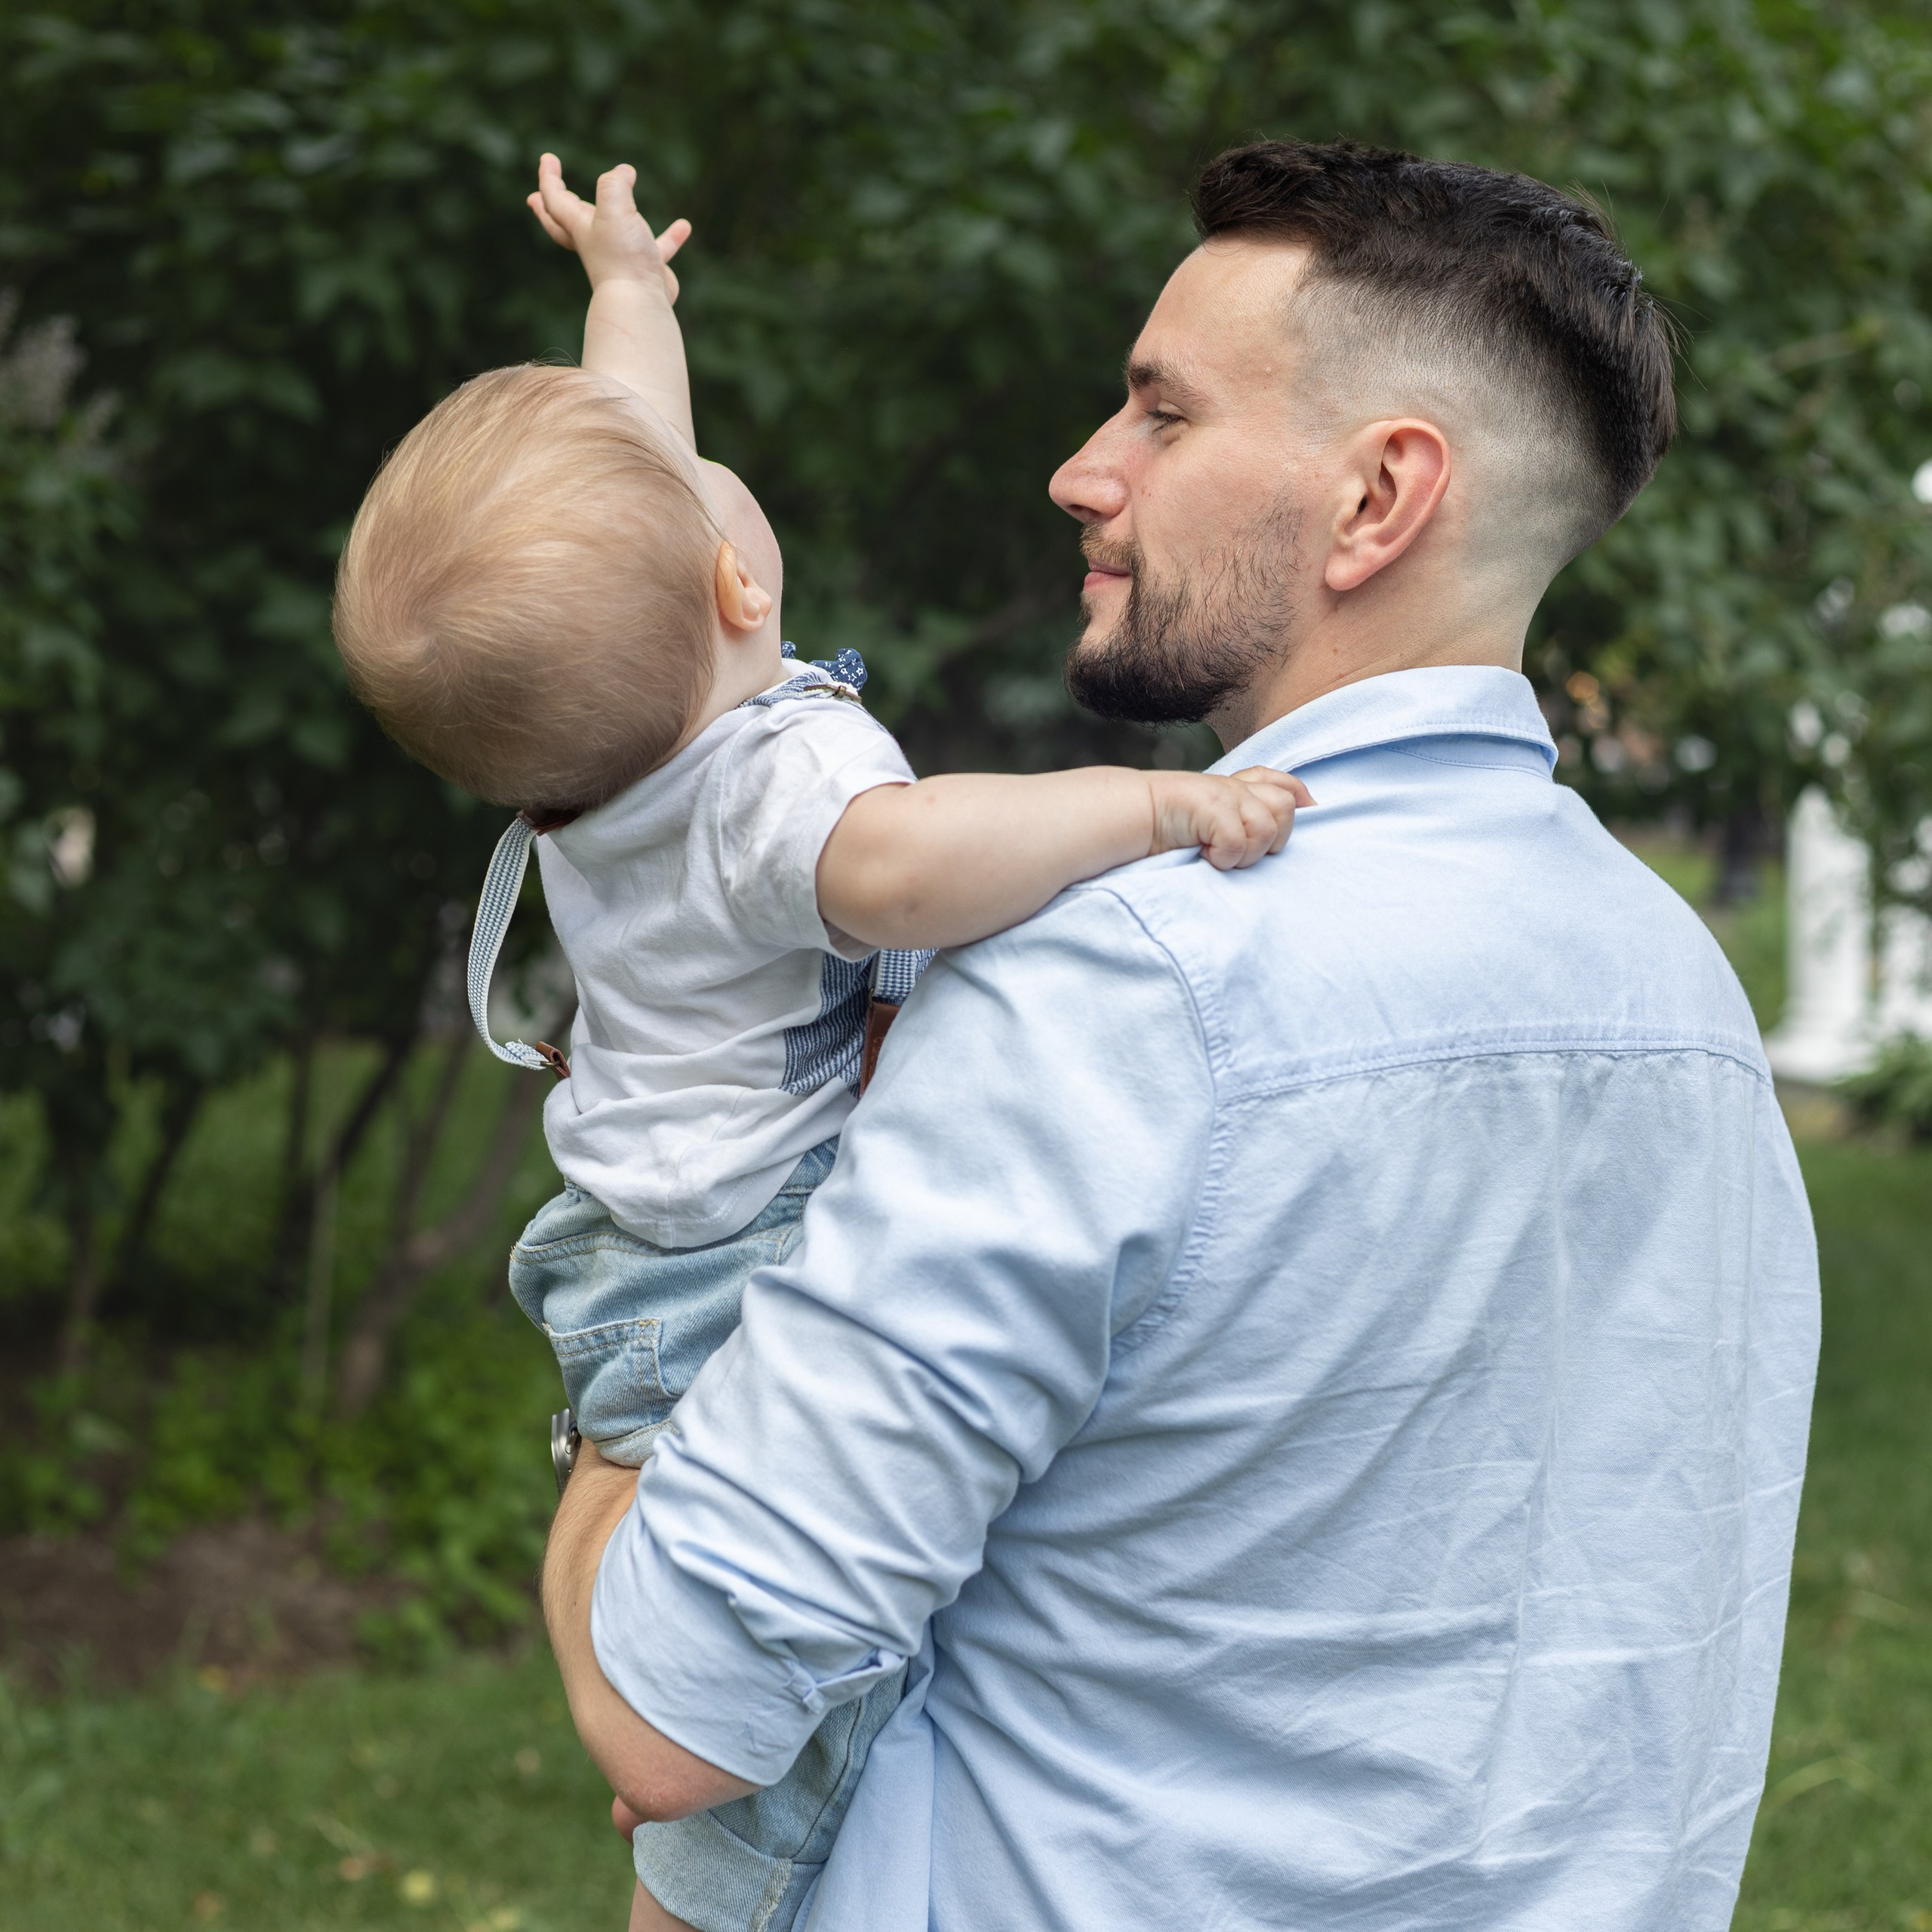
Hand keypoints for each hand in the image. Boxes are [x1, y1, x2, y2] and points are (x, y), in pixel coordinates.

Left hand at [528, 154, 691, 301]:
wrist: (641, 302)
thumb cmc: (623, 257)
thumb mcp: (614, 210)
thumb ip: (614, 185)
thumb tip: (624, 172)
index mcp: (581, 227)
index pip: (555, 199)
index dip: (549, 178)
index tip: (548, 158)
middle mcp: (596, 243)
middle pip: (566, 223)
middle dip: (552, 208)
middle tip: (537, 198)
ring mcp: (621, 257)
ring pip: (613, 234)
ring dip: (615, 217)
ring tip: (620, 205)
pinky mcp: (646, 269)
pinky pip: (658, 248)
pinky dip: (669, 238)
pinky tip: (683, 227)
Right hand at [1148, 767, 1313, 869]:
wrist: (1128, 817)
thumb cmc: (1164, 828)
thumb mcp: (1207, 820)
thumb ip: (1238, 819)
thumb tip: (1281, 825)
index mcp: (1234, 788)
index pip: (1279, 781)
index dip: (1299, 794)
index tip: (1309, 808)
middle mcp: (1235, 787)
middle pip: (1286, 806)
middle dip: (1272, 839)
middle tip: (1239, 852)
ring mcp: (1224, 794)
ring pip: (1266, 828)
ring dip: (1245, 853)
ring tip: (1218, 856)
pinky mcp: (1212, 807)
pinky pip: (1238, 842)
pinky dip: (1224, 858)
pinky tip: (1205, 856)